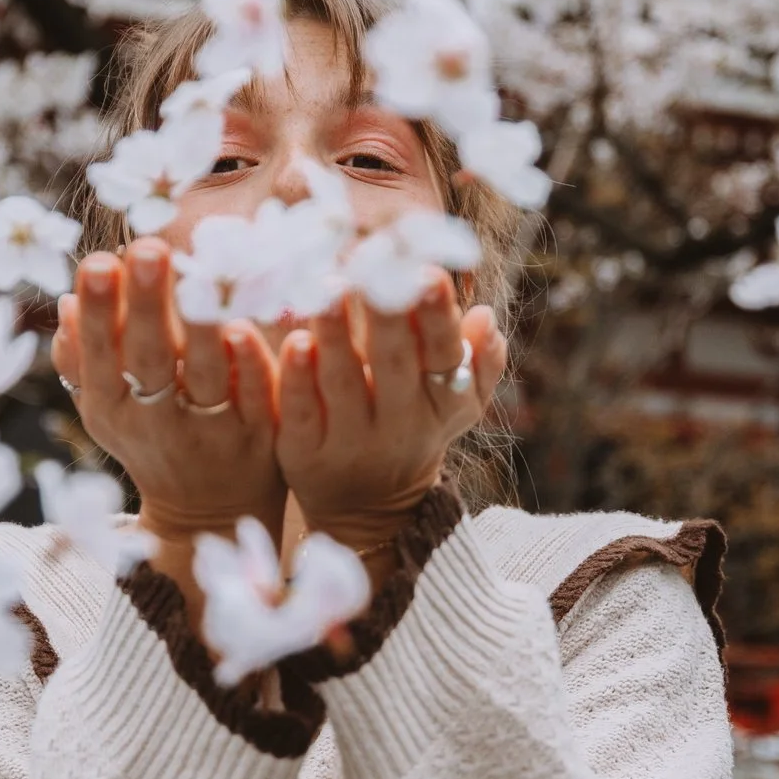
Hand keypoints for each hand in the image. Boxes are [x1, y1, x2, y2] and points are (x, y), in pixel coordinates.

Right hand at [55, 241, 286, 548]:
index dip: (100, 313)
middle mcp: (156, 422)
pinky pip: (254, 397)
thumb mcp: (104, 409)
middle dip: (146, 306)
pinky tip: (244, 329)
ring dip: (199, 329)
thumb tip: (65, 302)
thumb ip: (80, 359)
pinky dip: (249, 366)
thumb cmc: (148, 441)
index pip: (99, 357)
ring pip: (204, 376)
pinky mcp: (259, 436)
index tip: (99, 261)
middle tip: (148, 248)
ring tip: (199, 278)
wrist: (206, 514)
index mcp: (113, 409)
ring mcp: (210, 429)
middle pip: (149, 361)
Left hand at [276, 269, 507, 551]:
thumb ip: (480, 362)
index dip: (438, 317)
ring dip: (337, 336)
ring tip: (329, 290)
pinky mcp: (305, 453)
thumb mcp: (456, 405)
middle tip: (375, 267)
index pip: (445, 355)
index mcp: (440, 402)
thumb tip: (485, 316)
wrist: (371, 510)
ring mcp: (350, 440)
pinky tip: (292, 342)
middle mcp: (399, 423)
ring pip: (343, 383)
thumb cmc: (415, 430)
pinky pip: (301, 412)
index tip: (429, 273)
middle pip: (395, 364)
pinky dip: (297, 379)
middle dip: (387, 316)